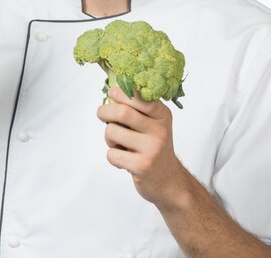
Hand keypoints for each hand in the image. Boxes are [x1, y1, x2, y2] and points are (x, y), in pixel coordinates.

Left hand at [97, 86, 186, 207]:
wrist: (169, 181)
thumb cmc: (154, 147)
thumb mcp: (154, 124)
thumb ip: (138, 108)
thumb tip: (112, 88)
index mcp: (162, 115)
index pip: (139, 96)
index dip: (121, 92)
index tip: (112, 92)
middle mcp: (159, 130)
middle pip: (122, 112)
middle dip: (105, 111)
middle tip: (101, 114)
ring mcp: (151, 148)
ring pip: (112, 132)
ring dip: (108, 138)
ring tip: (118, 144)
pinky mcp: (142, 166)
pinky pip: (112, 154)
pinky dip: (112, 156)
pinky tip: (124, 160)